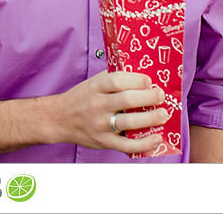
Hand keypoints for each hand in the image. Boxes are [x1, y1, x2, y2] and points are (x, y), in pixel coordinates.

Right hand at [47, 70, 168, 154]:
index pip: (117, 80)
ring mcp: (100, 125)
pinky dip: (145, 144)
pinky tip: (157, 138)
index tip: (149, 80)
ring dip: (151, 118)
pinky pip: (127, 146)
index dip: (137, 79)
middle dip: (150, 97)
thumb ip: (113, 79)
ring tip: (163, 114)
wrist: (59, 119)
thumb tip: (142, 75)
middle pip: (127, 100)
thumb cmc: (81, 98)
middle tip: (160, 95)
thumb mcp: (93, 83)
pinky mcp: (104, 142)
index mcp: (95, 87)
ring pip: (130, 122)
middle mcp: (97, 105)